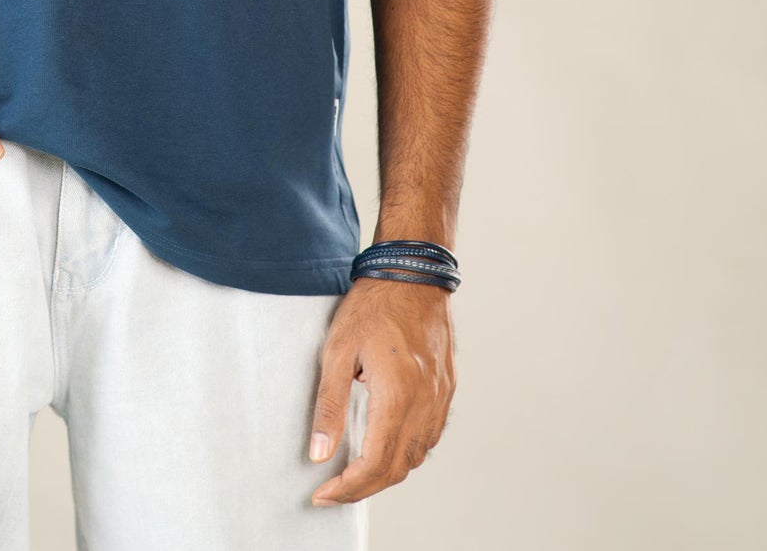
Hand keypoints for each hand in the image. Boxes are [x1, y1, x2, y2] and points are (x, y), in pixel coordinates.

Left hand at [306, 276, 455, 505]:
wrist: (412, 273)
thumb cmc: (372, 306)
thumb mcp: (337, 351)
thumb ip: (329, 405)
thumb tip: (320, 453)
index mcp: (397, 397)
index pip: (374, 465)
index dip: (347, 488)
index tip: (323, 493)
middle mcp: (425, 404)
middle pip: (398, 469)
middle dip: (364, 487)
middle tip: (334, 489)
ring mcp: (440, 397)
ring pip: (417, 457)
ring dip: (387, 472)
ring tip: (356, 470)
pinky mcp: (446, 388)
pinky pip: (430, 436)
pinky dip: (408, 451)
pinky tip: (387, 444)